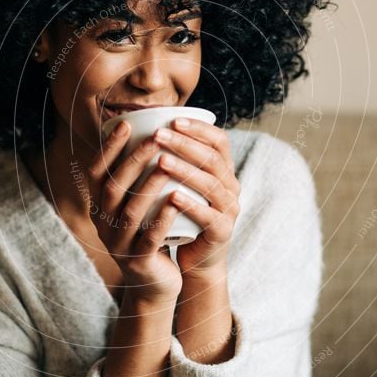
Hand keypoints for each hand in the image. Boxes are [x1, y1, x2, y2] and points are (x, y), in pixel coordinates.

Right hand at [86, 120, 183, 303]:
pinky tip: (175, 201)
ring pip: (131, 212)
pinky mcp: (138, 262)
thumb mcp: (136, 204)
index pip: (97, 173)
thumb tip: (145, 130)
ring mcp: (119, 245)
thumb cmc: (150, 232)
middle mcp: (104, 224)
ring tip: (167, 164)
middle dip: (133, 161)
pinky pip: (149, 238)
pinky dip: (162, 219)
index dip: (109, 149)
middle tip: (155, 138)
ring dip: (148, 186)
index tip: (126, 124)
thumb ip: (135, 177)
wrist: (155, 282)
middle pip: (113, 188)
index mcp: (100, 207)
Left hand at [152, 118, 240, 278]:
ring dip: (184, 170)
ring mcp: (229, 209)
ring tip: (160, 161)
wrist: (196, 257)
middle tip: (158, 135)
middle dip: (184, 144)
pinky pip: (208, 215)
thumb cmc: (182, 213)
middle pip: (212, 159)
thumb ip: (174, 158)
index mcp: (223, 170)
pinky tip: (171, 196)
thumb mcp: (182, 183)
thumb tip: (145, 125)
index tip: (173, 119)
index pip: (219, 140)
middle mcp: (231, 186)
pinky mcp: (222, 231)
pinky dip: (190, 205)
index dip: (198, 129)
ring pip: (210, 184)